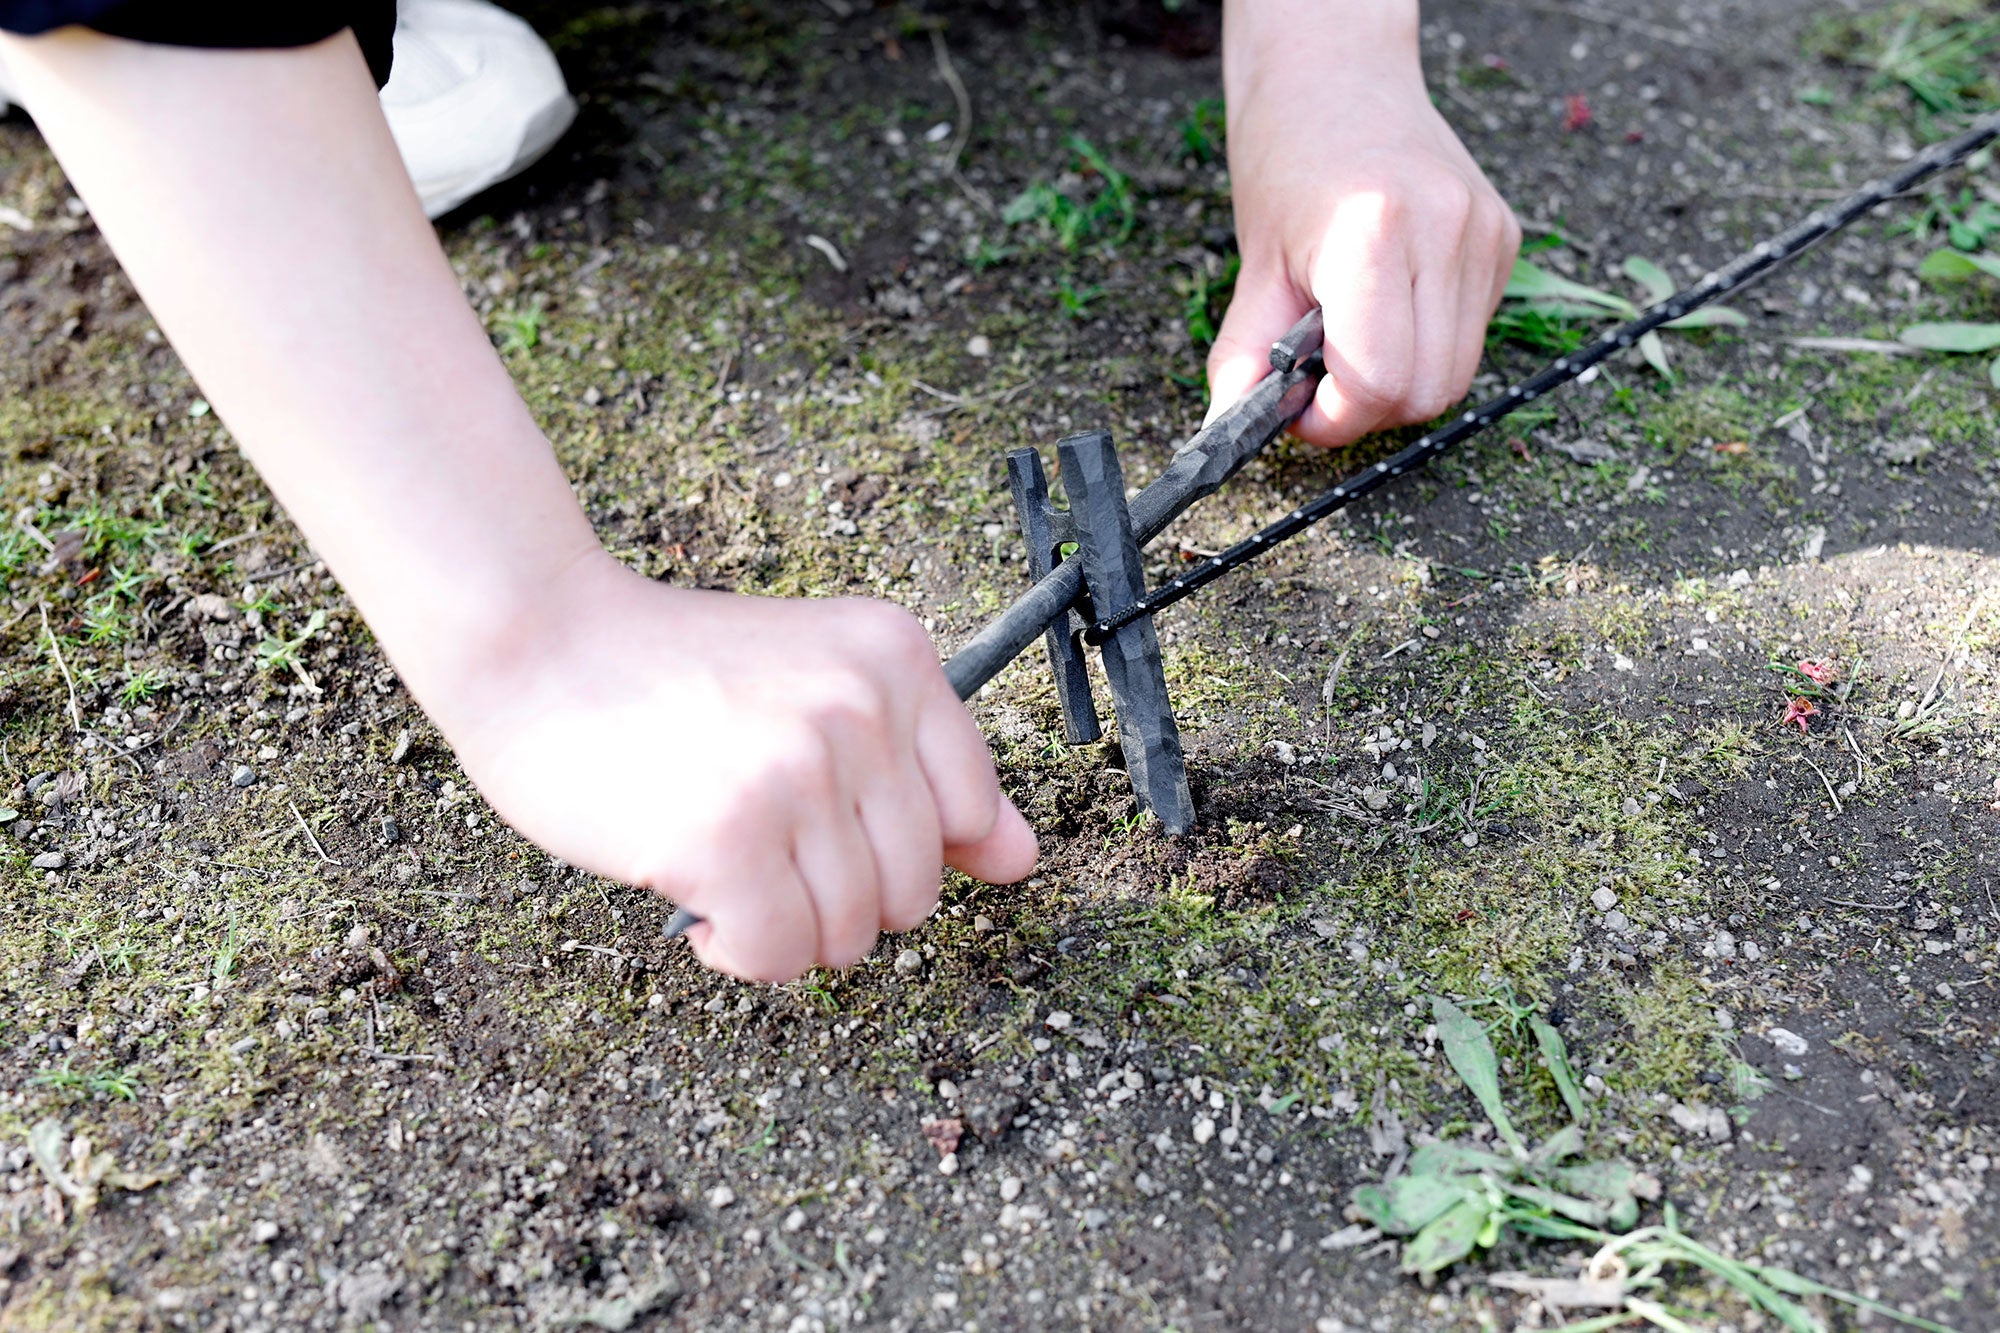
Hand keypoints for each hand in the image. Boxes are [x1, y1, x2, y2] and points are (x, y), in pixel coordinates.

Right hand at [433, 555, 1038, 982]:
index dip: (904, 850)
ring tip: (727, 870)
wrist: (536, 642)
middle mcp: (861, 707)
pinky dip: (738, 952)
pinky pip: (779, 952)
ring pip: (853, 933)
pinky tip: (698, 901)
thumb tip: (1024, 860)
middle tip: (764, 851)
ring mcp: (799, 770)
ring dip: (786, 929)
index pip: (972, 810)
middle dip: (842, 899)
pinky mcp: (729, 833)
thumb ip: (922, 771)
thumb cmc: (670, 675)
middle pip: (916, 889)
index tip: (834, 834)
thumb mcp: (818, 688)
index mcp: (896, 658)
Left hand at [1207, 0, 1519, 446]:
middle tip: (1321, 385)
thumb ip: (1245, 354)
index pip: (1377, 380)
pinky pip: (1471, 334)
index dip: (1336, 419)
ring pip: (1456, 374)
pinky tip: (1388, 306)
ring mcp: (1483, 233)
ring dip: (1400, 384)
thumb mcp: (1254, 263)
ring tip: (1351, 345)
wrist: (1337, 75)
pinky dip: (1426, 344)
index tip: (1303, 414)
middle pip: (1426, 392)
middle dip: (1369, 410)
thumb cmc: (1289, 157)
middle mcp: (1444, 231)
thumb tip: (1232, 426)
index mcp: (1373, 234)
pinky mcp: (1503, 237)